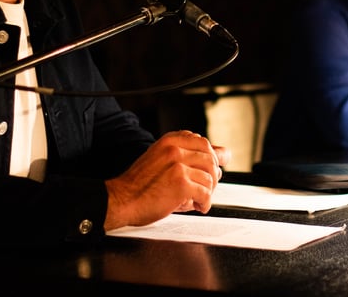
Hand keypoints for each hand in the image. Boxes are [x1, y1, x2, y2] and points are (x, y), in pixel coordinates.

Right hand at [104, 130, 231, 229]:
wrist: (121, 200)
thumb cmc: (140, 184)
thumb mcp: (161, 159)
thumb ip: (188, 155)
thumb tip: (225, 153)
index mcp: (170, 140)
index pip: (203, 143)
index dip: (209, 158)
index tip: (207, 169)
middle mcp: (175, 149)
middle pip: (211, 158)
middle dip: (212, 175)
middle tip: (205, 188)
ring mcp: (179, 165)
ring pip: (210, 177)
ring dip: (208, 191)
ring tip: (197, 199)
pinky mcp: (181, 184)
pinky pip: (205, 193)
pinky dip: (205, 203)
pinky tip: (197, 207)